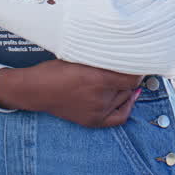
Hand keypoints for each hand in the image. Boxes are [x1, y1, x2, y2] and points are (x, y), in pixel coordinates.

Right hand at [0, 59, 143, 127]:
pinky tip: (130, 97)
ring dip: (126, 88)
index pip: (131, 77)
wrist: (36, 90)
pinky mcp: (93, 120)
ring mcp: (97, 111)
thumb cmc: (53, 71)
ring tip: (125, 77)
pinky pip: (119, 116)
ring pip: (124, 99)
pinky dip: (127, 106)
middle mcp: (100, 98)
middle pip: (128, 87)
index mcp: (98, 79)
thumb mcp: (78, 57)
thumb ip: (101, 58)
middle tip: (130, 65)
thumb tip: (121, 54)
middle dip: (130, 76)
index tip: (139, 60)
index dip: (138, 68)